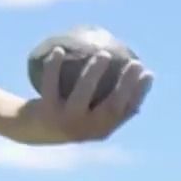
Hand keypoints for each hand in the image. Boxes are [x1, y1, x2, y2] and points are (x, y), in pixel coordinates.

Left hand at [8, 50, 152, 144]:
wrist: (31, 130)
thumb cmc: (67, 113)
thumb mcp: (88, 111)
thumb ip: (106, 98)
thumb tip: (130, 69)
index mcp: (102, 130)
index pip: (127, 111)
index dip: (140, 93)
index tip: (148, 72)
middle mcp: (87, 130)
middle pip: (111, 106)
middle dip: (125, 84)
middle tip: (134, 63)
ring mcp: (66, 122)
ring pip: (82, 94)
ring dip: (93, 73)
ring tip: (103, 54)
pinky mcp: (46, 113)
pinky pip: (51, 85)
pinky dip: (54, 67)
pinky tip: (60, 50)